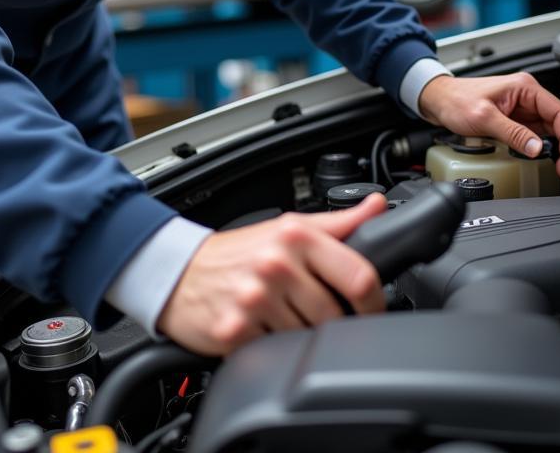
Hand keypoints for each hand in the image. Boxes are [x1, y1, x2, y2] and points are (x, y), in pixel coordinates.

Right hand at [156, 193, 386, 355]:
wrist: (180, 273)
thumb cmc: (239, 252)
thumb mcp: (289, 226)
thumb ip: (339, 222)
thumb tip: (379, 206)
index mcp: (296, 236)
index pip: (358, 276)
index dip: (373, 301)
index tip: (370, 309)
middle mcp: (276, 264)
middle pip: (333, 315)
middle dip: (331, 322)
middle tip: (313, 315)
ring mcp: (255, 298)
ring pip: (307, 338)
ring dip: (300, 337)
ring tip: (283, 318)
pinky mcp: (236, 331)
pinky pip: (275, 353)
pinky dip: (272, 349)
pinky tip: (262, 330)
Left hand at [418, 72, 559, 179]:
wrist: (438, 100)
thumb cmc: (456, 100)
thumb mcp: (484, 118)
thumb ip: (513, 133)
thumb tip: (537, 148)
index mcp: (525, 87)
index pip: (559, 111)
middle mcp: (526, 95)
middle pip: (557, 122)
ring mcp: (521, 107)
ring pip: (548, 129)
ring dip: (553, 148)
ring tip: (555, 166)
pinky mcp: (514, 119)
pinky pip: (534, 134)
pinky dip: (539, 147)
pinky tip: (537, 157)